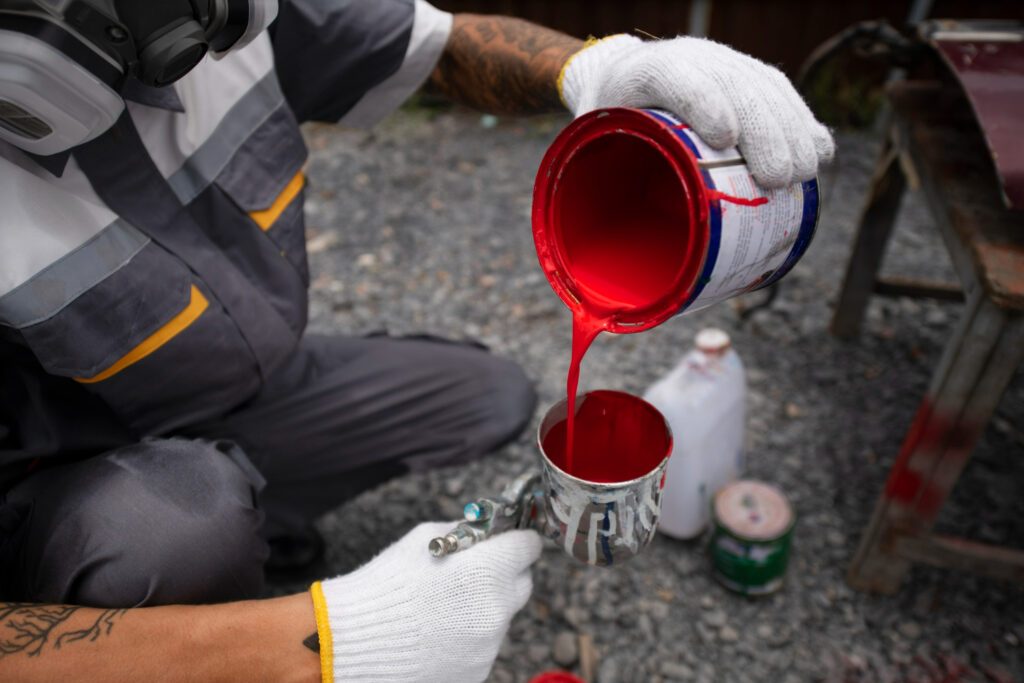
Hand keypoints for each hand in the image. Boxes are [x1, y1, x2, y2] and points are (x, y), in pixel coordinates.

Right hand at [310, 522, 541, 682]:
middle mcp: (498, 607)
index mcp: (489, 568)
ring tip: (446, 605)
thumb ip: (467, 533)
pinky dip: (471, 634)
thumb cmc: (389, 582)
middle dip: (505, 573)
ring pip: (502, 614)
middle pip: (523, 582)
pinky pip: (485, 643)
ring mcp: (490, 642)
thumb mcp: (427, 537)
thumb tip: (489, 530)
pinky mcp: (478, 668)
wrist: (358, 638)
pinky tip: (440, 629)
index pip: (529, 546)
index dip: (516, 540)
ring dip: (486, 605)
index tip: (508, 540)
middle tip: (477, 571)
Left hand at [560, 35, 834, 187]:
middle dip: (762, 131)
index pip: (677, 75)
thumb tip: (592, 263)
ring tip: (803, 175)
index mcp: (643, 72)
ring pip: (766, 89)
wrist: (621, 77)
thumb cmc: (602, 125)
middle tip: (776, 179)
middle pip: (734, 84)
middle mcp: (691, 58)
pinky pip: (781, 96)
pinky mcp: (748, 79)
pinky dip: (803, 124)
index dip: (703, 102)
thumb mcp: (586, 147)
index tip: (725, 137)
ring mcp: (725, 65)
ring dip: (792, 131)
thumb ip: (587, 184)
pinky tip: (819, 152)